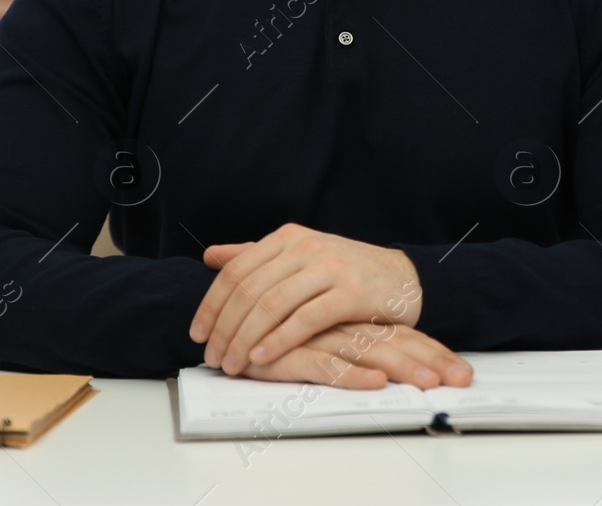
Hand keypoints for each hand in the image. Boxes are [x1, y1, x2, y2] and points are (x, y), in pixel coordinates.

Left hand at [189, 223, 423, 376]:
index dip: (212, 304)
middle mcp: (305, 247)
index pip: (237, 271)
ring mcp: (329, 267)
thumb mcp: (300, 258)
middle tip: (212, 357)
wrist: (404, 279)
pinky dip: (279, 339)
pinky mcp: (350, 292)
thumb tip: (211, 256)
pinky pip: (305, 318)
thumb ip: (256, 257)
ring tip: (232, 363)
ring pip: (272, 304)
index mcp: (288, 238)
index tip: (197, 334)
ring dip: (246, 338)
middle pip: (250, 289)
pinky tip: (262, 357)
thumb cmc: (347, 273)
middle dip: (225, 327)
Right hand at [228, 320, 471, 391]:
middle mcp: (341, 325)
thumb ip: (352, 340)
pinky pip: (326, 365)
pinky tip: (375, 383)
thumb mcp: (321, 338)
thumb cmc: (280, 333)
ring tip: (431, 384)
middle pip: (393, 343)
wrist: (231, 324)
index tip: (462, 374)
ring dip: (402, 368)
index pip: (400, 334)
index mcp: (352, 320)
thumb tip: (387, 364)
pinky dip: (351, 376)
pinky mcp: (294, 352)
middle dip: (430, 362)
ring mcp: (318, 337)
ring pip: (368, 353)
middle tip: (462, 379)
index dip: (432, 351)